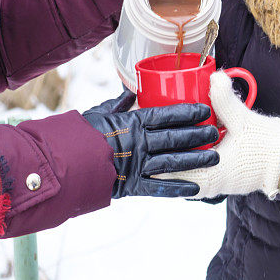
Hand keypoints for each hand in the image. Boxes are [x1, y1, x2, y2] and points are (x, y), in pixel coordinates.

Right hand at [83, 90, 218, 197]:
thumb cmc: (81, 135)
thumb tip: (130, 90)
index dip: (187, 112)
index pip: (165, 114)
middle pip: (175, 137)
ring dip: (196, 159)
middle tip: (216, 132)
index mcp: (132, 122)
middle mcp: (138, 142)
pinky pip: (159, 188)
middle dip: (198, 134)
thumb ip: (118, 104)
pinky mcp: (132, 184)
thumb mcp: (100, 113)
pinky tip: (197, 188)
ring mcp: (137, 164)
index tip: (205, 109)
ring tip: (215, 157)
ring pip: (173, 161)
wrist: (64, 163)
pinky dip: (178, 188)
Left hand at [155, 71, 279, 199]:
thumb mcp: (243, 120)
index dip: (161, 169)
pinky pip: (200, 178)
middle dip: (164, 168)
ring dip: (177, 169)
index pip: (180, 175)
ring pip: (189, 180)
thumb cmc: (267, 144)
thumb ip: (226, 100)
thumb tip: (215, 77)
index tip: (146, 160)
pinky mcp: (225, 180)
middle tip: (146, 157)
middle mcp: (215, 183)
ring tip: (158, 158)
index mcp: (216, 172)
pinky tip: (181, 157)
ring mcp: (220, 184)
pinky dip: (189, 169)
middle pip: (180, 179)